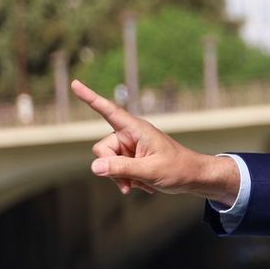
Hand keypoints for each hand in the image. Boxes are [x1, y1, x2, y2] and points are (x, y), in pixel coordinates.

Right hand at [71, 79, 239, 203]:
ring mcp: (131, 147)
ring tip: (141, 185)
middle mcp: (130, 134)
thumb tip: (95, 167)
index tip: (75, 84)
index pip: (109, 111)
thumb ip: (121, 168)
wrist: (194, 178)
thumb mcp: (150, 171)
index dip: (90, 98)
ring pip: (107, 162)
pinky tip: (143, 185)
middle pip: (102, 149)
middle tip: (129, 184)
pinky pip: (116, 169)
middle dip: (111, 168)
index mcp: (137, 129)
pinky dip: (126, 179)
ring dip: (120, 177)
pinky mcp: (132, 158)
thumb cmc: (178, 169)